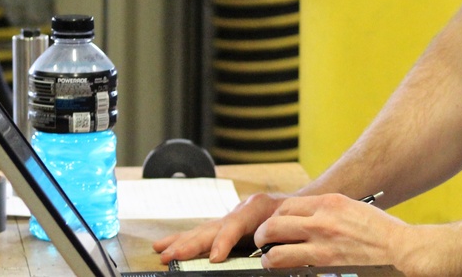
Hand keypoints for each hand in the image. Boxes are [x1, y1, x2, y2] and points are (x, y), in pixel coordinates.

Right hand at [153, 192, 287, 263]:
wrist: (300, 204)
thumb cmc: (298, 218)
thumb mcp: (294, 226)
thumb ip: (282, 241)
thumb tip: (271, 257)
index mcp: (258, 207)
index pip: (236, 224)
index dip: (224, 241)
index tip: (214, 258)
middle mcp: (239, 210)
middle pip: (212, 227)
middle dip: (190, 244)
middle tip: (171, 257)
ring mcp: (229, 217)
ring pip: (201, 230)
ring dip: (180, 243)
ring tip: (161, 253)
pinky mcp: (224, 226)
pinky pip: (201, 233)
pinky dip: (181, 240)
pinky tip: (163, 247)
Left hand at [255, 193, 409, 268]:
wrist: (396, 246)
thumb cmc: (376, 227)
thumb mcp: (349, 206)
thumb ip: (323, 209)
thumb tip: (301, 215)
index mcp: (328, 202)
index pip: (286, 206)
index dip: (274, 216)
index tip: (273, 223)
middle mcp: (321, 221)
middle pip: (274, 226)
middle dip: (262, 235)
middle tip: (262, 241)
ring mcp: (322, 245)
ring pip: (277, 252)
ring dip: (268, 257)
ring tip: (270, 258)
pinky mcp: (326, 265)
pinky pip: (295, 267)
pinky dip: (286, 268)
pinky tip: (288, 267)